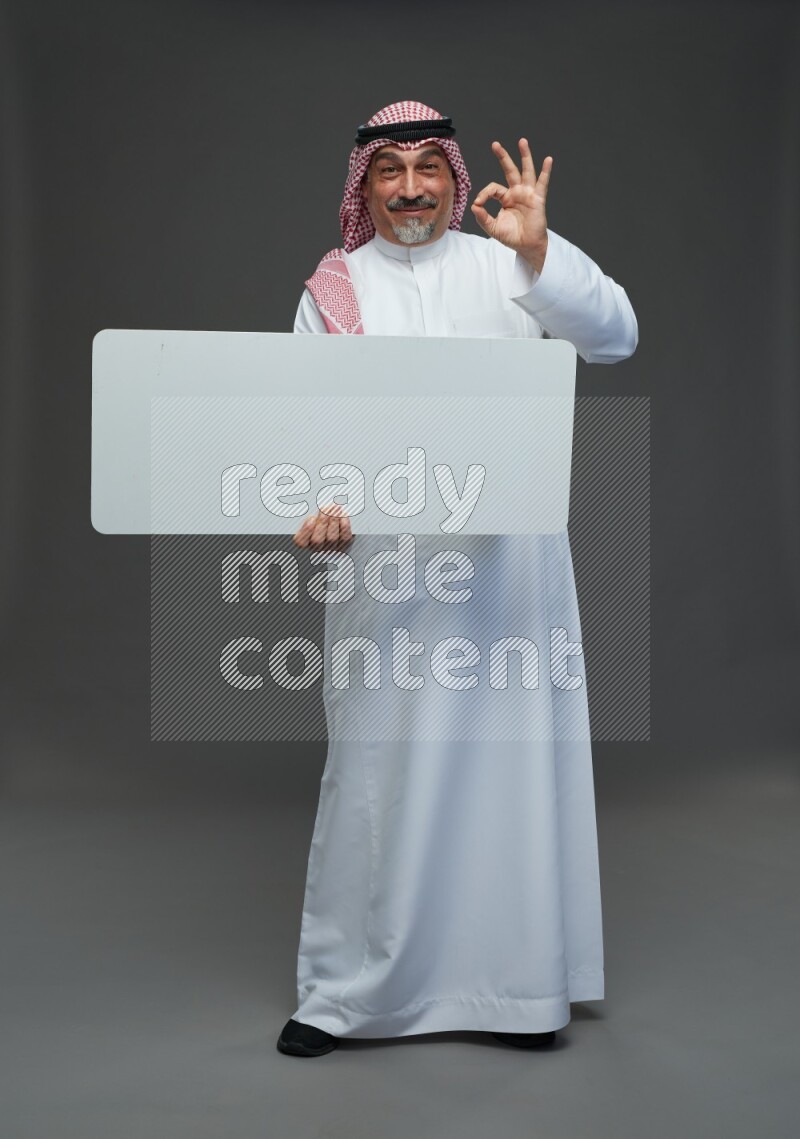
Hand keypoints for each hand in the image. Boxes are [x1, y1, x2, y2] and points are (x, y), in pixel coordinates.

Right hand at [292, 502, 353, 551]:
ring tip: (335, 508)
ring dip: (334, 521)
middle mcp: (317, 548)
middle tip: (326, 508)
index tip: (311, 517)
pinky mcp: (343, 546)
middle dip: (322, 522)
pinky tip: (343, 515)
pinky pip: (345, 538)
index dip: (306, 530)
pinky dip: (344, 526)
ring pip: (331, 538)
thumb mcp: (308, 517)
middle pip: (317, 540)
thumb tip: (311, 506)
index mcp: (304, 542)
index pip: (301, 541)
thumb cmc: (317, 521)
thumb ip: (308, 514)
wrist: (334, 528)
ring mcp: (330, 548)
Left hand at [471, 138, 551, 272]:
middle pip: (510, 170)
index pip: (493, 188)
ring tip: (522, 141)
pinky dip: (546, 171)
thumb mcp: (492, 227)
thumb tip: (474, 206)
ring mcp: (528, 194)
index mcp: (506, 198)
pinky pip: (542, 183)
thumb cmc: (511, 237)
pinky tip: (548, 160)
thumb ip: (482, 217)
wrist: (526, 246)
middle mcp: (517, 192)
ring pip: (526, 171)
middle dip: (503, 157)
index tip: (479, 203)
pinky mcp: (537, 199)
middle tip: (495, 144)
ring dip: (525, 156)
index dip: (484, 193)